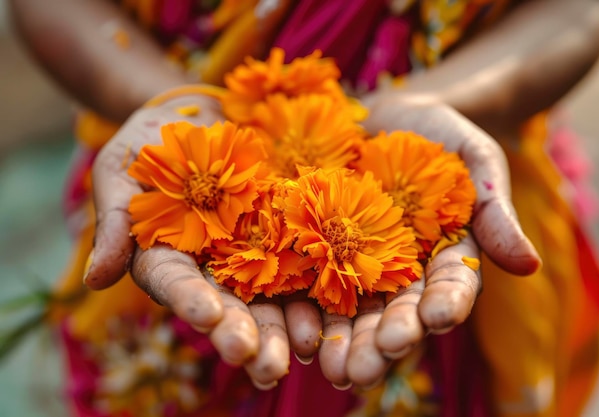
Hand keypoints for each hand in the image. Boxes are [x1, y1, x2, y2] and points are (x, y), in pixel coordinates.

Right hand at [81, 94, 291, 385]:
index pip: (175, 284)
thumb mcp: (121, 171)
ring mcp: (252, 255)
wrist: (202, 118)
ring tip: (303, 350)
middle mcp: (211, 269)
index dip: (191, 300)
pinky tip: (332, 315)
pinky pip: (304, 265)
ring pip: (269, 299)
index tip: (208, 316)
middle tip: (263, 363)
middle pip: (227, 307)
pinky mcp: (286, 237)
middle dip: (244, 334)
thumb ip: (115, 223)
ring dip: (285, 328)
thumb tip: (94, 280)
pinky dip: (317, 291)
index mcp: (167, 259)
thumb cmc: (152, 144)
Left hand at [308, 94, 541, 388]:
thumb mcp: (476, 163)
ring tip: (333, 370)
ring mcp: (357, 263)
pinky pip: (310, 281)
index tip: (437, 318)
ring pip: (352, 311)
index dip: (445, 303)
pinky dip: (304, 310)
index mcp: (444, 259)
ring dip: (344, 343)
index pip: (450, 288)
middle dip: (384, 340)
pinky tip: (297, 335)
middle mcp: (401, 273)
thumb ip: (494, 212)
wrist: (389, 119)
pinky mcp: (319, 248)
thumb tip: (529, 265)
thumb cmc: (442, 140)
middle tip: (370, 369)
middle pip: (396, 313)